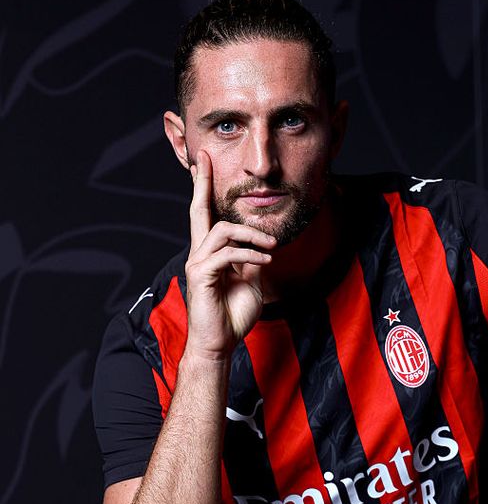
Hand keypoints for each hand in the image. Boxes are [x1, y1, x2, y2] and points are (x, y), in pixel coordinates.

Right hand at [183, 149, 277, 360]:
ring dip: (253, 235)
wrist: (220, 345)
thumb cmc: (232, 316)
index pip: (206, 216)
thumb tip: (261, 245)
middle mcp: (200, 253)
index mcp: (211, 253)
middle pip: (198, 210)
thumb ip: (251, 260)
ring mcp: (198, 263)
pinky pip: (228, 253)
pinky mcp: (201, 275)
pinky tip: (266, 262)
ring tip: (272, 248)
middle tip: (205, 158)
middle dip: (202, 183)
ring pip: (223, 230)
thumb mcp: (250, 282)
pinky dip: (250, 255)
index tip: (203, 164)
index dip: (203, 189)